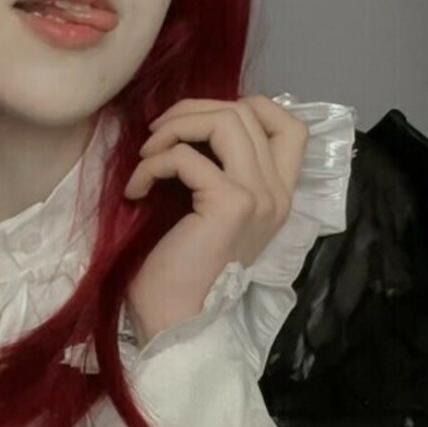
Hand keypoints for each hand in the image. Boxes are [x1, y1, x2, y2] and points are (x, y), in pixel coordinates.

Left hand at [122, 95, 308, 346]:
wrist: (173, 320)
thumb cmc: (181, 267)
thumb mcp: (210, 209)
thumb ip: (221, 169)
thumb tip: (193, 122)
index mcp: (278, 194)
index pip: (291, 125)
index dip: (246, 106)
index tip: (198, 124)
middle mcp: (277, 194)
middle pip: (249, 112)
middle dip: (193, 110)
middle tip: (157, 135)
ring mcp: (259, 198)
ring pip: (227, 121)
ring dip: (174, 128)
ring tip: (146, 155)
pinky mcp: (230, 204)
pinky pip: (187, 156)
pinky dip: (152, 163)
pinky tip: (136, 189)